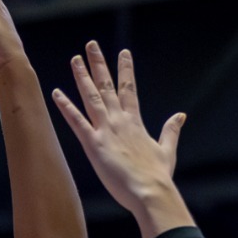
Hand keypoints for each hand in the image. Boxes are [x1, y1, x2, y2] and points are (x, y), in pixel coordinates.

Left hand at [51, 41, 188, 232]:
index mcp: (135, 122)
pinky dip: (66, 107)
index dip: (125, 70)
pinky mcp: (94, 144)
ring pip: (91, 97)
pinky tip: (56, 93)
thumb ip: (171, 130)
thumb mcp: (167, 150)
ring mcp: (106, 131)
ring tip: (75, 59)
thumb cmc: (157, 176)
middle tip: (91, 45)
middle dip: (99, 64)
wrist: (150, 192)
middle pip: (108, 86)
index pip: (129, 89)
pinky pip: (77, 121)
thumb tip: (181, 115)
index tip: (123, 52)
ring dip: (82, 77)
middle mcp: (120, 121)